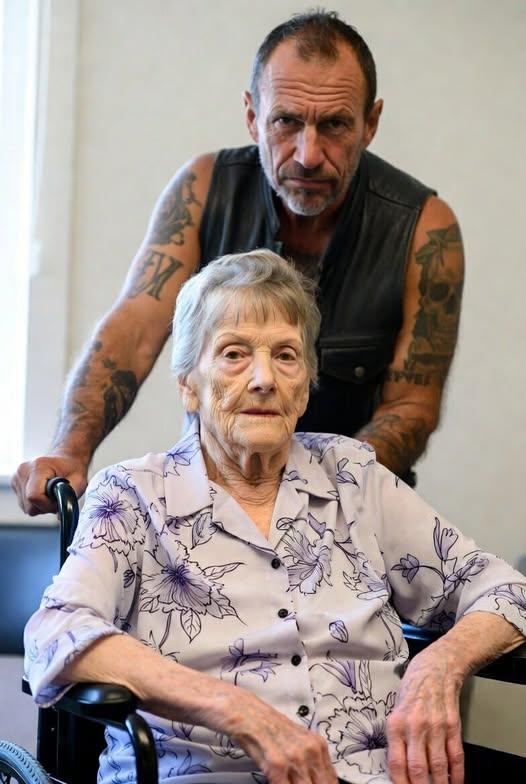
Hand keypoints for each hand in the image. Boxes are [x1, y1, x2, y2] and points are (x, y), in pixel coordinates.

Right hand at [11, 454, 88, 514]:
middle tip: (56, 497)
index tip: (57, 500)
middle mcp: (23, 470)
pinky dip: (34, 502)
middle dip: (44, 506)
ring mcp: (17, 476)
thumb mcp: (79, 481)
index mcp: (38, 467)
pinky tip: (43, 492)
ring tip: (50, 493)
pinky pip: (23, 503)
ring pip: (25, 506)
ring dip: (40, 505)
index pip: (34, 496)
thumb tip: (59, 517)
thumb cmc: (73, 468)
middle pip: (29, 504)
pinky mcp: (15, 482)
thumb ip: (69, 499)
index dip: (47, 504)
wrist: (66, 458)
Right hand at [227, 694, 337, 783]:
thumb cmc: (265, 725)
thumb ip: (307, 762)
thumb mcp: (293, 741)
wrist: (242, 710)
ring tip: (282, 782)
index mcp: (318, 745)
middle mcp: (311, 750)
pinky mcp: (277, 763)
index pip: (330, 780)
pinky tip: (274, 783)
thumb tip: (315, 780)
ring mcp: (295, 756)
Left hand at [386, 646, 464, 783]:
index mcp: (396, 723)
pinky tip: (454, 783)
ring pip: (438, 767)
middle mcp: (415, 727)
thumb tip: (398, 766)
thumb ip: (396, 736)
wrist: (436, 667)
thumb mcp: (395, 708)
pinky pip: (455, 756)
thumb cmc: (412, 688)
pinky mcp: (453, 726)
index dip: (400, 783)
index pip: (396, 762)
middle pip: (418, 769)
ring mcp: (436, 727)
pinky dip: (456, 774)